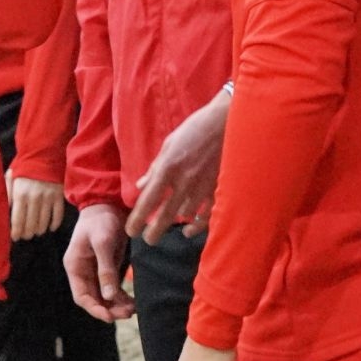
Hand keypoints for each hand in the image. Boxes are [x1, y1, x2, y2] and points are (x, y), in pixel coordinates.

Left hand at [7, 171, 65, 241]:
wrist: (45, 153)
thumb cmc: (24, 166)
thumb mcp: (11, 177)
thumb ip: (6, 193)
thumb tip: (3, 210)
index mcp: (20, 194)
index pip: (17, 220)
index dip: (16, 232)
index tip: (15, 238)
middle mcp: (34, 198)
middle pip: (31, 223)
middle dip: (27, 233)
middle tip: (26, 236)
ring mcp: (48, 197)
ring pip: (44, 221)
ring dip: (39, 230)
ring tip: (36, 232)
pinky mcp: (59, 195)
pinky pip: (58, 214)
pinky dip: (55, 223)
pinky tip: (51, 228)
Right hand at [63, 203, 134, 322]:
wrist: (109, 203)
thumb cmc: (101, 220)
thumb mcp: (103, 243)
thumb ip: (105, 269)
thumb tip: (109, 296)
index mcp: (75, 267)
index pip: (81, 296)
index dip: (94, 308)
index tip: (109, 317)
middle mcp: (83, 272)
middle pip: (94, 298)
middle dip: (109, 309)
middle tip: (127, 314)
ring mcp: (95, 270)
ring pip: (104, 295)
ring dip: (116, 304)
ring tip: (132, 310)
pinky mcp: (108, 266)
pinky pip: (113, 287)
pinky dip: (121, 296)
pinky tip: (132, 302)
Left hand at [126, 91, 230, 244]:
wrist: (228, 120)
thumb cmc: (196, 128)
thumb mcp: (169, 143)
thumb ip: (155, 167)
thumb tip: (141, 186)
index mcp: (168, 168)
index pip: (148, 201)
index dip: (137, 219)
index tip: (131, 231)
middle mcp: (183, 181)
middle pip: (165, 215)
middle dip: (154, 232)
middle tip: (148, 240)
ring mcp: (203, 186)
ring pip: (186, 215)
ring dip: (176, 222)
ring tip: (170, 226)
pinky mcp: (219, 186)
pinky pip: (208, 212)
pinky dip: (198, 224)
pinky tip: (190, 228)